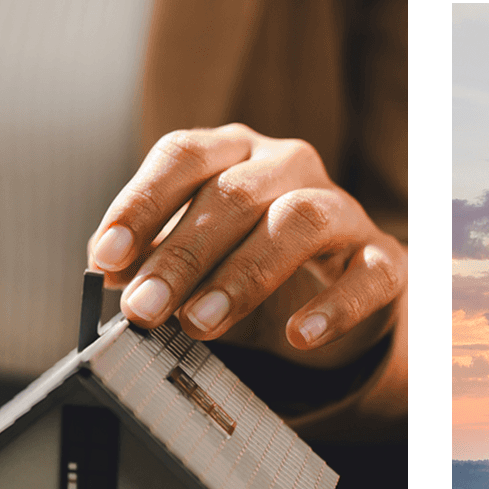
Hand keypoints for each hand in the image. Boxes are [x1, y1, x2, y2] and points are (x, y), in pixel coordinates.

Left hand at [87, 124, 405, 367]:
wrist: (339, 290)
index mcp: (235, 153)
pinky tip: (298, 336)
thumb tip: (110, 275)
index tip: (106, 259)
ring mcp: (341, 209)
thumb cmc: (252, 263)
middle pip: (233, 194)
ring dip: (245, 274)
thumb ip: (155, 260)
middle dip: (182, 255)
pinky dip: (333, 307)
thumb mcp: (197, 259)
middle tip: (145, 310)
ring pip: (300, 220)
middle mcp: (288, 165)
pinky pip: (366, 276)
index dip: (141, 204)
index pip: (183, 156)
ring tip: (202, 323)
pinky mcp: (382, 258)